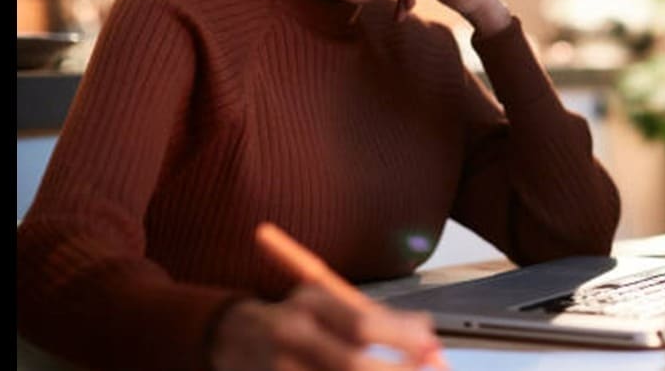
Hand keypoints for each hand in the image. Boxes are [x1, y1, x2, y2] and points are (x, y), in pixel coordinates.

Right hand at [210, 283, 444, 370]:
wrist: (232, 337)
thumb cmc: (295, 318)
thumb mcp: (328, 300)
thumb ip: (375, 314)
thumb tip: (426, 331)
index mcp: (309, 304)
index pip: (362, 324)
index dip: (403, 340)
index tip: (432, 348)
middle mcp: (292, 337)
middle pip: (353, 365)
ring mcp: (280, 370)